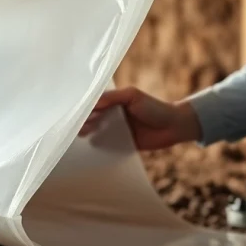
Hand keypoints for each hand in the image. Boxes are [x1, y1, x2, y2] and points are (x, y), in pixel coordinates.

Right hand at [78, 87, 201, 150]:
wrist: (174, 127)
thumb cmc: (155, 108)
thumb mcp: (132, 97)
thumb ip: (112, 98)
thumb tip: (91, 102)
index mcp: (114, 101)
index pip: (94, 103)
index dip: (83, 106)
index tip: (71, 111)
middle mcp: (113, 115)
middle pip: (93, 118)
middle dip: (82, 121)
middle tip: (72, 126)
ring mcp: (117, 129)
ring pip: (97, 131)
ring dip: (88, 134)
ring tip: (78, 136)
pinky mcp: (122, 143)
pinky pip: (108, 145)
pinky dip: (99, 147)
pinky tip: (89, 149)